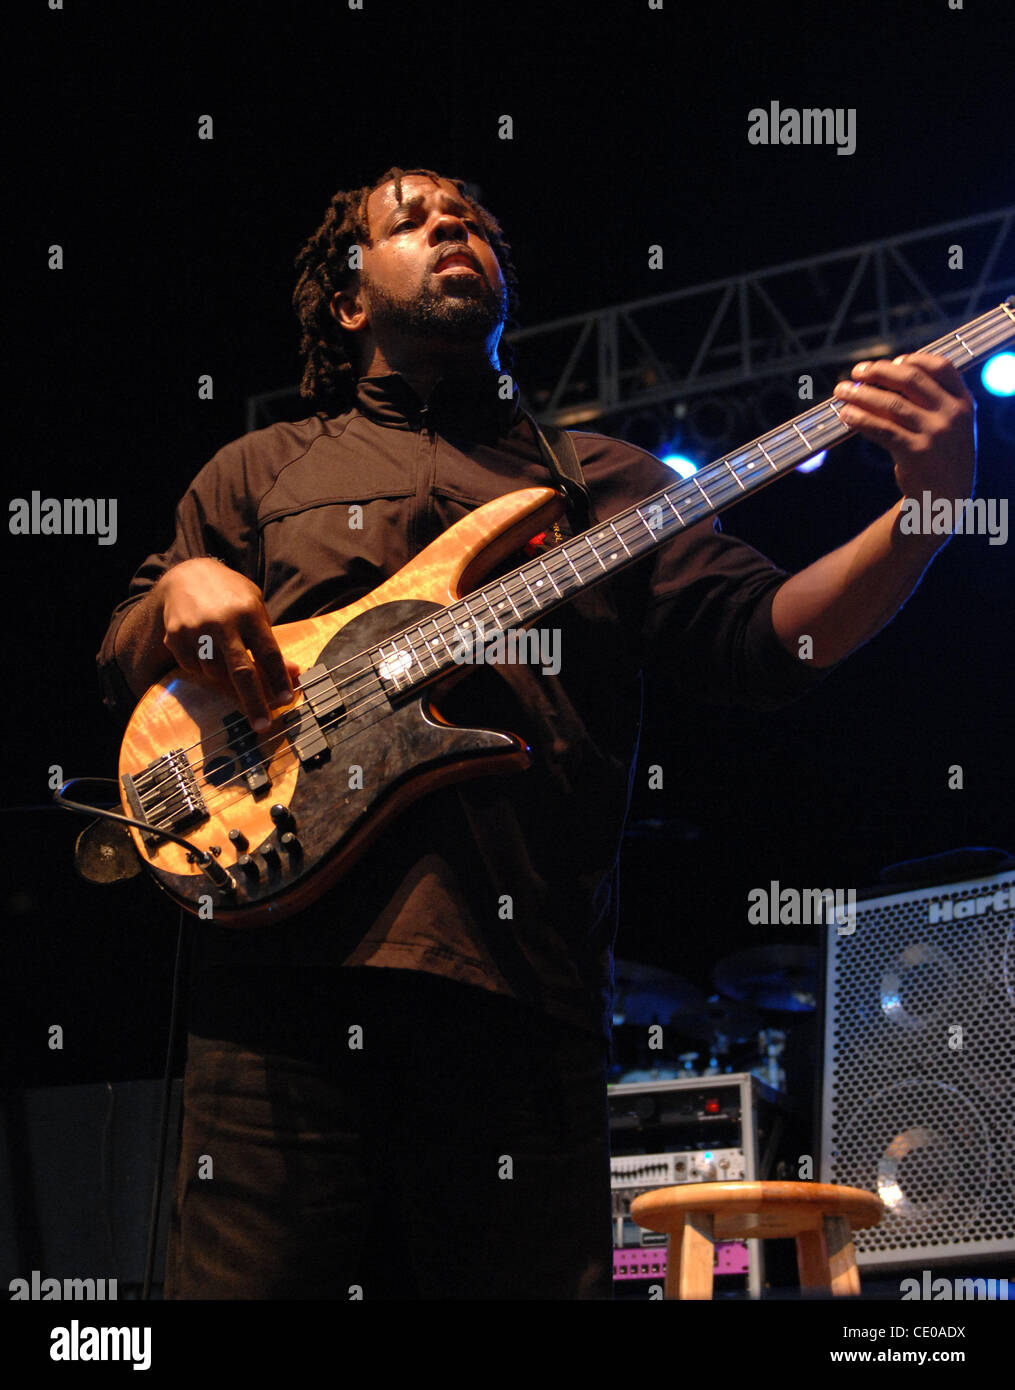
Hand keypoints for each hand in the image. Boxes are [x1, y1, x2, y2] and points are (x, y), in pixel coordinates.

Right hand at [156, 558, 299, 728]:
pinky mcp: (176, 636)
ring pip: (215, 673)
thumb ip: (270, 642)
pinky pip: (193, 668)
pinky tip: (204, 650)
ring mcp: (197, 630)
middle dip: (254, 702)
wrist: (187, 575)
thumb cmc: (230, 596)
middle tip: (263, 725)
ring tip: (224, 658)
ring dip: (224, 678)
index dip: (279, 679)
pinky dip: (202, 668)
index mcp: (249, 613)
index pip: (268, 653)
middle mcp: (223, 622)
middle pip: (241, 671)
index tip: (287, 700)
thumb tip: (294, 673)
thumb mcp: (256, 610)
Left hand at [832, 352, 975, 505]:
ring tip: (841, 392)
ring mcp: (934, 433)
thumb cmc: (940, 454)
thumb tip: (888, 373)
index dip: (914, 359)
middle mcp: (951, 414)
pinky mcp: (915, 452)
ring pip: (891, 404)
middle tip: (856, 372)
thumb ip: (930, 400)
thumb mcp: (949, 424)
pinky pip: (882, 429)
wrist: (946, 497)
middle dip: (879, 372)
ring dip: (861, 394)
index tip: (893, 361)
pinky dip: (861, 419)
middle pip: (910, 380)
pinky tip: (846, 415)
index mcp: (963, 402)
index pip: (941, 367)